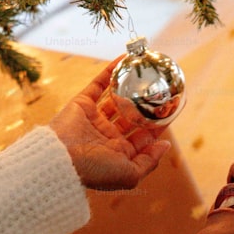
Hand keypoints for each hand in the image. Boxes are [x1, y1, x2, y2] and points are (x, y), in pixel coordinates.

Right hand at [50, 58, 171, 189]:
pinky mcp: (82, 104)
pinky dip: (110, 71)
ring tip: (144, 72)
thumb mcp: (129, 174)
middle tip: (161, 89)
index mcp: (119, 154)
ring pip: (117, 99)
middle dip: (146, 105)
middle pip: (132, 117)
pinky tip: (124, 58)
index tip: (172, 108)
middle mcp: (107, 136)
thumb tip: (165, 145)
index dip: (158, 123)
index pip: (144, 137)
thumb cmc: (95, 170)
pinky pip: (99, 84)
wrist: (60, 159)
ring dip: (130, 86)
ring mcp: (95, 119)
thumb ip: (149, 161)